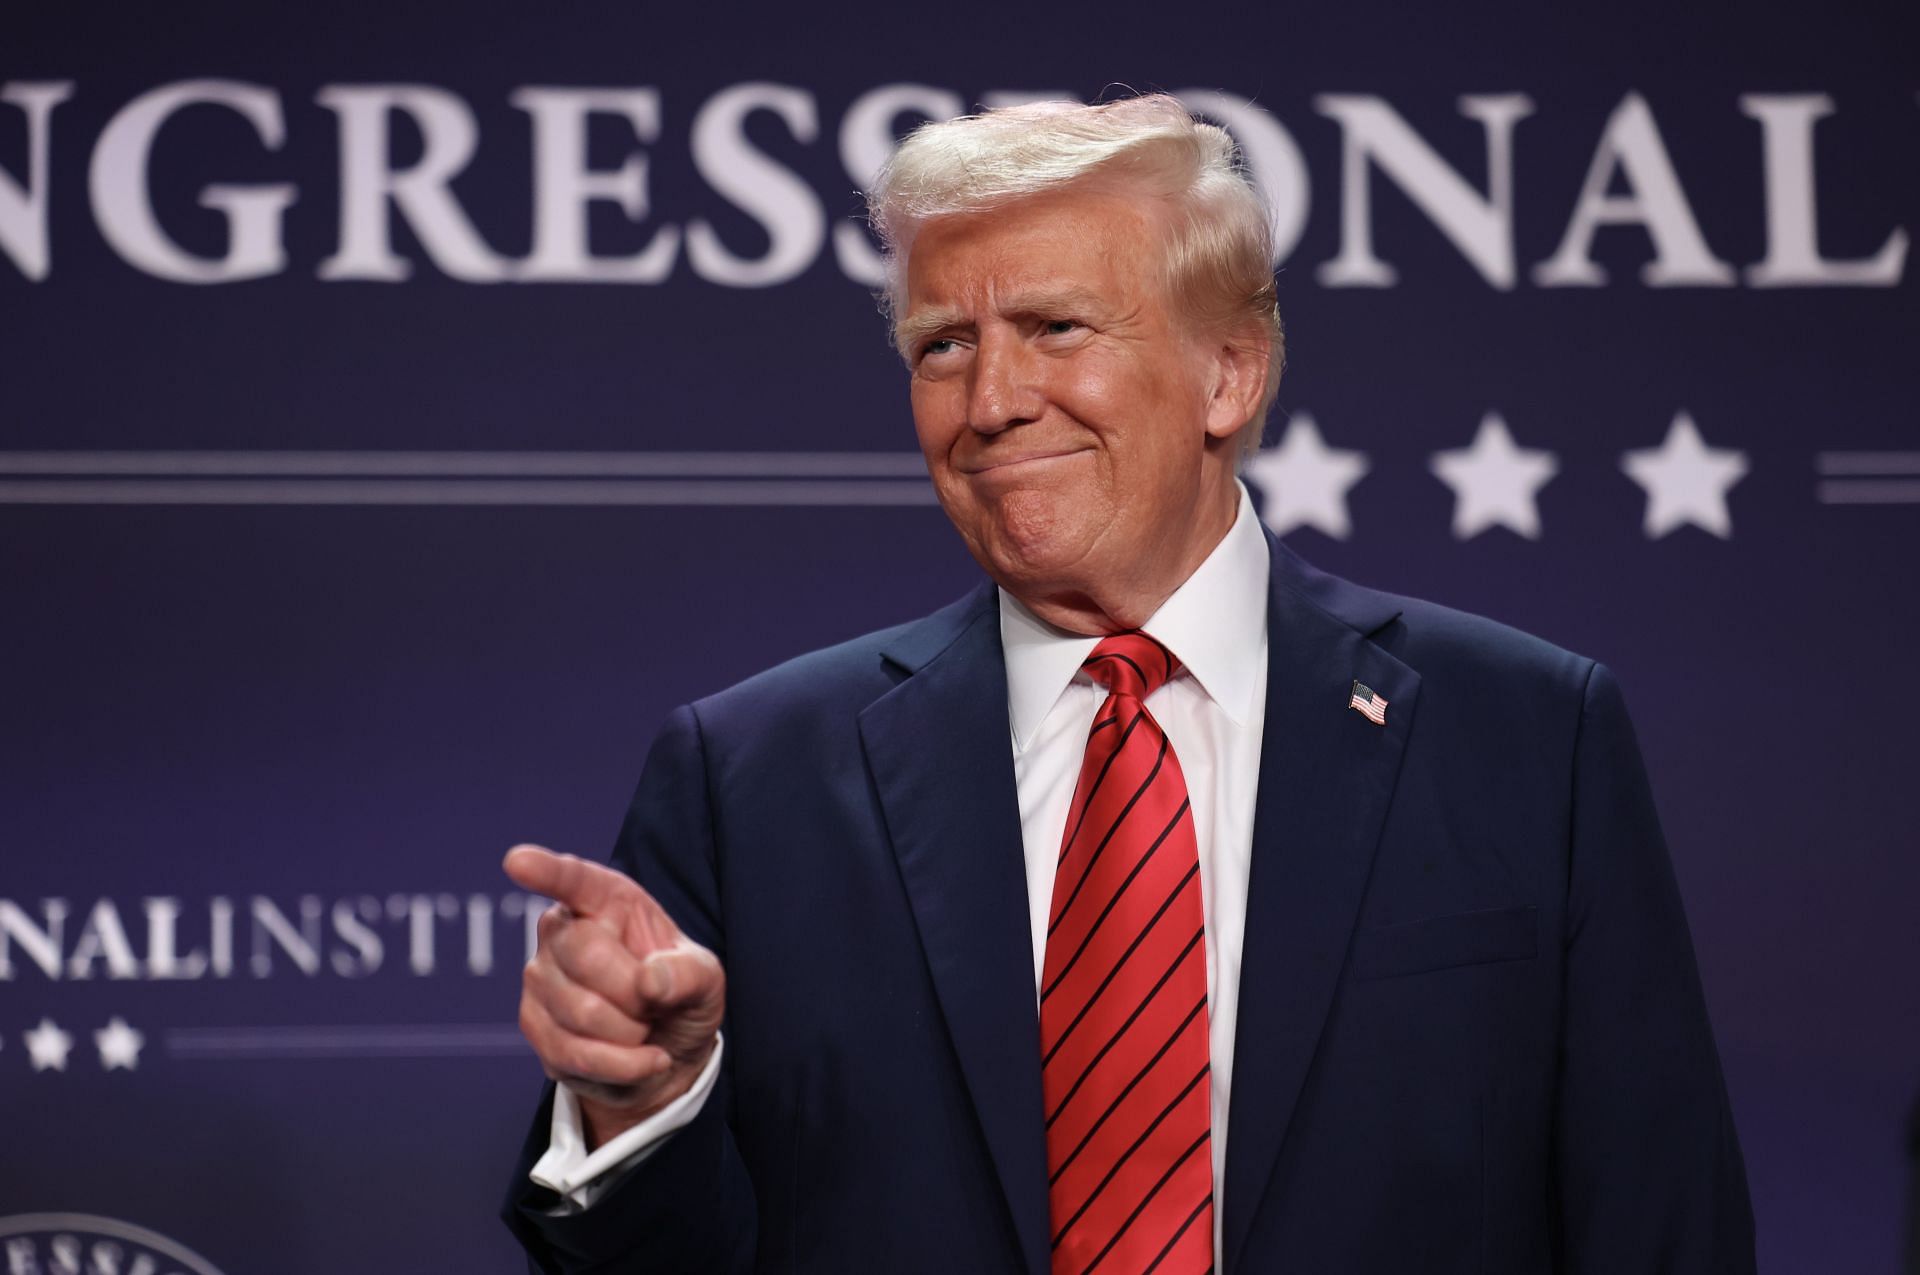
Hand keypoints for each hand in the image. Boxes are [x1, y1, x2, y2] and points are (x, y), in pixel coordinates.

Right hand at [504, 843, 725, 1147]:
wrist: (664, 1051)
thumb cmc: (680, 995)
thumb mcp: (706, 979)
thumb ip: (688, 974)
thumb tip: (650, 981)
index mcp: (608, 900)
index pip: (574, 879)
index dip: (547, 870)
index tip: (517, 861)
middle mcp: (563, 929)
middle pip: (586, 953)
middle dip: (636, 993)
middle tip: (655, 1005)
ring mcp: (540, 976)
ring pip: (581, 1011)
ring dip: (631, 1035)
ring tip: (646, 1030)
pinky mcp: (533, 1024)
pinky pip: (573, 1053)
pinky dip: (620, 1066)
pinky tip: (640, 1060)